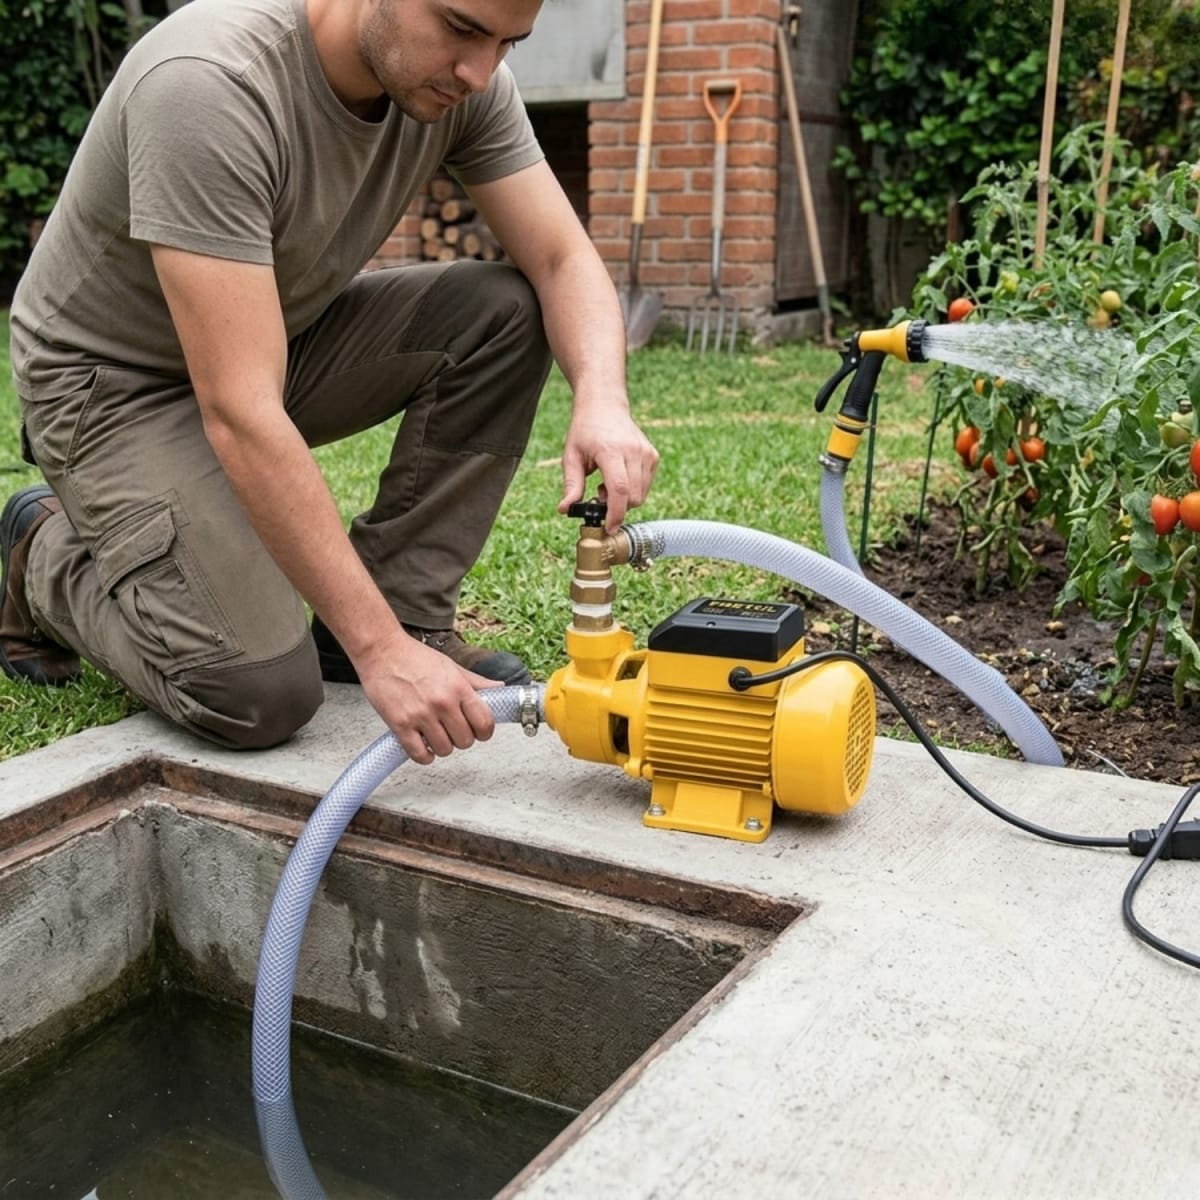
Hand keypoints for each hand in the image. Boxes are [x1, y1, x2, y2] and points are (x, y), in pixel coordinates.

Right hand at [352, 627, 498, 765]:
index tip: (479, 731)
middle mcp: (442, 703)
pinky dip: (424, 756)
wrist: (381, 651)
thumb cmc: (415, 657)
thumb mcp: (452, 666)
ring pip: (445, 750)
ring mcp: (420, 715)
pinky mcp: (400, 724)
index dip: (484, 732)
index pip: (485, 723)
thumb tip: (500, 689)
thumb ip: (477, 682)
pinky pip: (419, 754)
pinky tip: (423, 746)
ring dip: (443, 747)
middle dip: (462, 739)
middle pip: (466, 740)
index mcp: (458, 688)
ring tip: (436, 735)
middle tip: (454, 730)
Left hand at [558, 402, 659, 530]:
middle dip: (617, 507)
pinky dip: (633, 489)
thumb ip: (571, 485)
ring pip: (641, 494)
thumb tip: (565, 510)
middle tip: (599, 493)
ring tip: (607, 482)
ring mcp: (646, 453)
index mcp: (611, 451)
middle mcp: (633, 451)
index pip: (619, 489)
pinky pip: (646, 486)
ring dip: (625, 499)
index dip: (616, 513)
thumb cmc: (584, 432)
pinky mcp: (653, 456)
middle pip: (633, 497)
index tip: (610, 527)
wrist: (604, 407)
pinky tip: (619, 476)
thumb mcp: (571, 457)